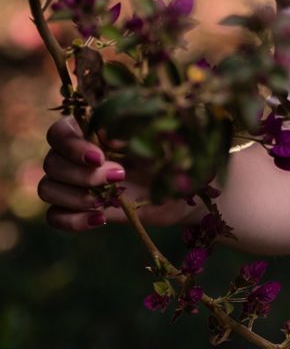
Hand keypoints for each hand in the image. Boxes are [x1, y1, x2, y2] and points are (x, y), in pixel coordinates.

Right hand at [38, 115, 196, 231]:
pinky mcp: (77, 209)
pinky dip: (72, 220)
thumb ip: (130, 131)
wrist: (182, 191)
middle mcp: (76, 155)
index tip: (99, 157)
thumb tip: (104, 134)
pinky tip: (100, 219)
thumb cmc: (172, 156)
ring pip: (47, 188)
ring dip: (76, 197)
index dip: (70, 146)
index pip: (59, 132)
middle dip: (82, 174)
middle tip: (119, 176)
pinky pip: (54, 216)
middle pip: (51, 162)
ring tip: (106, 201)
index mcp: (92, 130)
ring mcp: (74, 183)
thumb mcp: (156, 139)